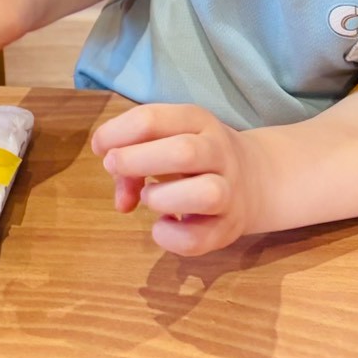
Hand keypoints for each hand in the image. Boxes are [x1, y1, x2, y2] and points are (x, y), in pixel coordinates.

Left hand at [91, 103, 263, 255]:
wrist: (257, 178)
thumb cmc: (195, 157)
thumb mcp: (168, 140)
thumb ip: (134, 160)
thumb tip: (121, 200)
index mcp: (196, 121)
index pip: (153, 118)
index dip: (117, 133)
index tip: (100, 147)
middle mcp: (218, 152)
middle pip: (184, 153)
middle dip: (137, 161)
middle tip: (112, 167)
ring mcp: (229, 191)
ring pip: (205, 194)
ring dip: (163, 198)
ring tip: (148, 198)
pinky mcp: (229, 228)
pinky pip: (200, 239)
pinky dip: (171, 237)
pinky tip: (162, 226)